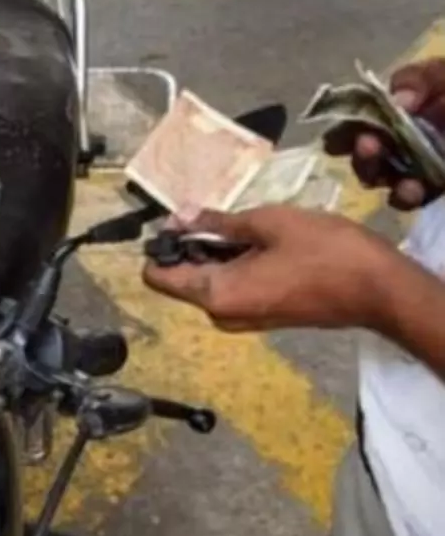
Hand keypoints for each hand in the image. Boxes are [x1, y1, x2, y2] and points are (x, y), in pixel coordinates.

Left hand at [141, 205, 406, 331]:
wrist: (379, 290)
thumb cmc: (325, 251)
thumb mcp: (267, 223)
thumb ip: (218, 222)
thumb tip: (179, 216)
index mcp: (215, 295)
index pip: (156, 276)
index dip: (162, 245)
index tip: (182, 220)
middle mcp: (220, 314)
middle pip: (181, 277)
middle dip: (192, 244)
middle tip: (225, 217)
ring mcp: (242, 319)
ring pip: (208, 280)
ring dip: (218, 252)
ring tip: (251, 228)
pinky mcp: (262, 315)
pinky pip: (232, 287)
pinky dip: (236, 264)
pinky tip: (263, 244)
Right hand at [323, 58, 444, 209]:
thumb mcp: (444, 76)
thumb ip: (420, 77)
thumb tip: (398, 99)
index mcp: (402, 109)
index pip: (361, 118)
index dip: (344, 128)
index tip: (335, 138)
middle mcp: (402, 139)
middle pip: (364, 149)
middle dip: (358, 150)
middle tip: (367, 145)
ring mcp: (417, 167)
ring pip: (379, 175)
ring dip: (374, 171)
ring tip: (385, 169)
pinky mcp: (432, 191)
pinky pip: (407, 198)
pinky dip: (403, 195)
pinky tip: (411, 188)